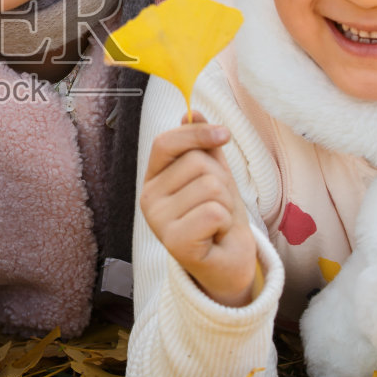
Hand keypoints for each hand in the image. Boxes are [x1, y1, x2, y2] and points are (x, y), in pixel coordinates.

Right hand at [140, 112, 255, 305]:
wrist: (228, 264)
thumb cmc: (218, 218)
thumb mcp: (213, 175)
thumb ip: (202, 146)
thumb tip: (191, 112)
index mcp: (154, 180)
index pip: (166, 143)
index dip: (197, 133)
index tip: (225, 134)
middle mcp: (148, 199)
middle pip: (197, 163)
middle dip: (221, 181)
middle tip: (218, 205)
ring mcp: (158, 222)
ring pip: (210, 186)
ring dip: (226, 203)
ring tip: (218, 221)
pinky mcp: (174, 243)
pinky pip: (214, 211)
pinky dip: (225, 222)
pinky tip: (217, 236)